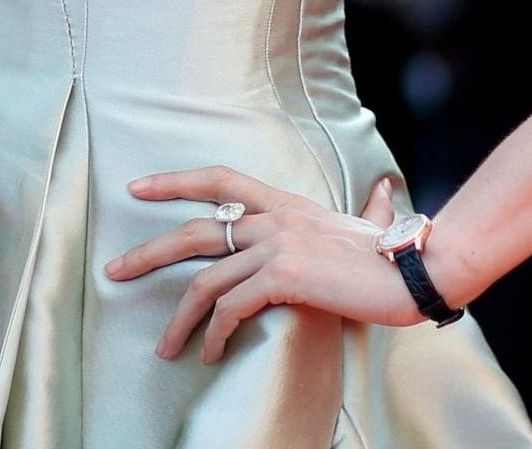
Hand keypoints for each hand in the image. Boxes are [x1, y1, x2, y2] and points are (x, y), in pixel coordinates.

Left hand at [104, 167, 418, 362]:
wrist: (416, 271)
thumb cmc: (394, 254)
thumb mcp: (367, 223)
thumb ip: (366, 208)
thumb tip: (384, 189)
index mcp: (286, 203)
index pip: (219, 177)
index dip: (174, 181)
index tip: (136, 187)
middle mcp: (274, 218)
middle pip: (194, 231)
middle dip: (148, 253)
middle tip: (114, 271)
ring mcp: (276, 244)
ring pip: (205, 280)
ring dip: (180, 319)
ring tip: (166, 347)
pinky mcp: (282, 276)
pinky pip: (232, 307)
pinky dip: (215, 333)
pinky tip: (210, 353)